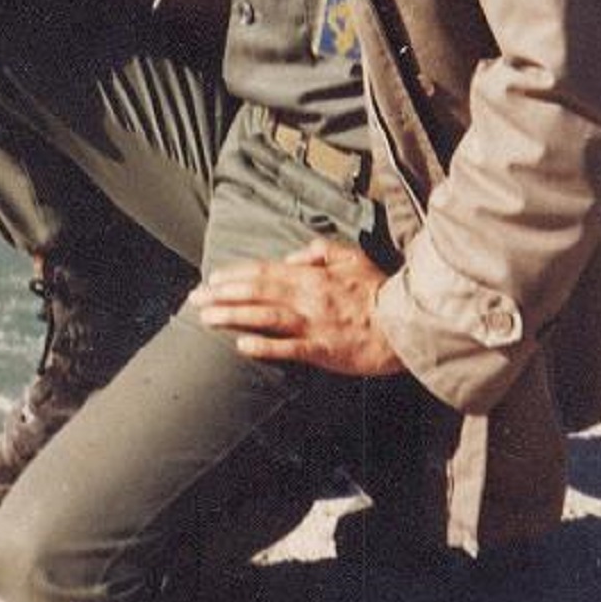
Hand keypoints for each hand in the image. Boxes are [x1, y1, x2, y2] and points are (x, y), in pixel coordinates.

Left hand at [189, 238, 404, 376]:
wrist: (405, 323)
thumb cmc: (379, 290)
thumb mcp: (353, 258)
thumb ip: (321, 251)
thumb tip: (294, 254)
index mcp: (313, 275)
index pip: (266, 271)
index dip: (236, 274)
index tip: (213, 277)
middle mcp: (307, 297)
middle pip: (257, 292)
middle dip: (222, 294)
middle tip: (195, 298)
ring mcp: (313, 324)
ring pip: (265, 317)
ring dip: (233, 316)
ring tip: (207, 318)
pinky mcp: (322, 350)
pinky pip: (288, 348)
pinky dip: (264, 346)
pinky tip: (241, 345)